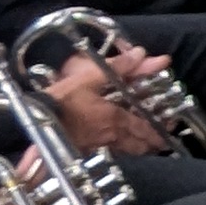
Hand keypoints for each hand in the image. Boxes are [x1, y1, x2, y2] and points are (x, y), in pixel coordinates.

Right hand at [46, 56, 171, 156]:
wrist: (35, 118)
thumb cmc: (62, 99)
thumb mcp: (90, 77)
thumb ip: (118, 66)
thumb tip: (142, 54)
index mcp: (115, 119)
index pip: (144, 129)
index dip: (159, 132)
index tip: (169, 131)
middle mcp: (110, 136)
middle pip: (138, 145)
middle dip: (152, 144)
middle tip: (161, 142)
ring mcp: (97, 144)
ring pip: (125, 150)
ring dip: (138, 148)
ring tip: (145, 145)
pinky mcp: (84, 148)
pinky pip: (109, 150)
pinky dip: (120, 148)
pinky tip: (117, 144)